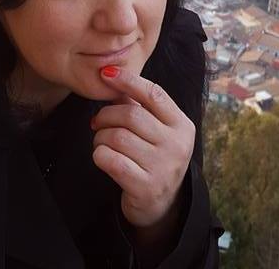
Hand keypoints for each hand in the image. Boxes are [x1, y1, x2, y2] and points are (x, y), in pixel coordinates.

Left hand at [90, 66, 194, 228]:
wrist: (161, 204)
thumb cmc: (154, 157)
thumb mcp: (157, 130)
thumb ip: (140, 106)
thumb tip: (113, 78)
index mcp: (181, 125)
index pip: (154, 94)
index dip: (129, 81)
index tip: (107, 74)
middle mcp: (176, 144)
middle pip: (131, 116)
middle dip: (106, 115)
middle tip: (97, 121)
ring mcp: (163, 167)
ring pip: (117, 138)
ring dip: (100, 137)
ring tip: (101, 141)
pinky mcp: (145, 187)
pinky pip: (111, 160)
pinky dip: (99, 155)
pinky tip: (102, 156)